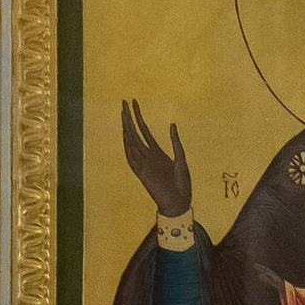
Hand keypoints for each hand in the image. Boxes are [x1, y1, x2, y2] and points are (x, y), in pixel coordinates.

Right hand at [122, 98, 193, 220]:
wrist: (179, 202)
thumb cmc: (182, 183)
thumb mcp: (181, 159)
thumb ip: (176, 143)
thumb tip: (172, 124)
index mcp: (156, 152)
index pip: (144, 130)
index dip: (139, 117)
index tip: (133, 103)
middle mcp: (147, 156)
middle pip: (135, 133)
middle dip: (129, 117)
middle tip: (124, 101)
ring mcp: (143, 164)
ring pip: (132, 142)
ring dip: (127, 128)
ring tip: (123, 113)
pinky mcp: (142, 173)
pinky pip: (132, 158)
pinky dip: (128, 146)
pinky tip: (125, 134)